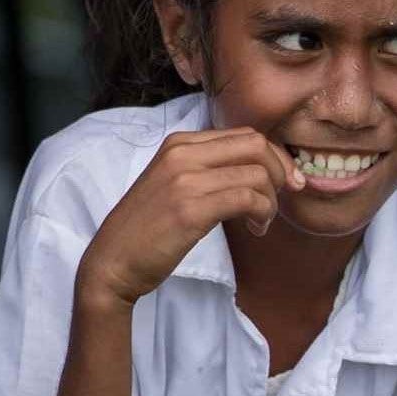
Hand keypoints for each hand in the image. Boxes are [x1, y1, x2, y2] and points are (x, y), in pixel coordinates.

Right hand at [74, 128, 303, 308]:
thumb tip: (257, 168)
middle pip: (256, 145)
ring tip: (262, 222)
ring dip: (271, 201)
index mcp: (179, 143)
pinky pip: (247, 198)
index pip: (244, 135)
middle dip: (280, 171)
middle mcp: (182, 153)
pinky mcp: (190, 209)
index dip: (274, 156)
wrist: (112, 261)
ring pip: (257, 173)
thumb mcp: (173, 184)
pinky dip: (263, 213)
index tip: (284, 181)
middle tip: (282, 198)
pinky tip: (256, 229)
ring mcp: (185, 179)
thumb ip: (207, 169)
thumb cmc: (147, 229)